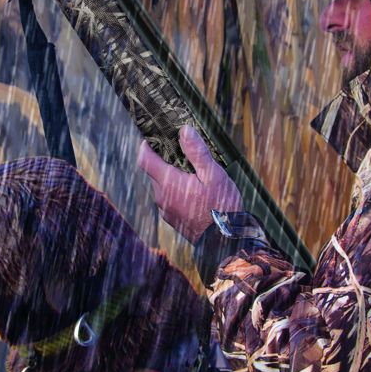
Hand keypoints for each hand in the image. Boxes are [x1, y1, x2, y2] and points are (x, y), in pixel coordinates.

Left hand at [137, 124, 243, 243]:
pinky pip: (168, 199)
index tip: (152, 138)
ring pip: (161, 186)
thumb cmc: (221, 207)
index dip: (145, 146)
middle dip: (164, 161)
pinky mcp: (172, 219)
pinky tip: (194, 192)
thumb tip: (184, 130)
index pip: (144, 159)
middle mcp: (162, 197)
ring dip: (171, 178)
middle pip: (153, 172)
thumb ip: (197, 152)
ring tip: (193, 174)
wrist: (226, 241)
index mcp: (169, 183)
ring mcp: (166, 210)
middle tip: (182, 153)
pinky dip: (176, 191)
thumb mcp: (213, 174)